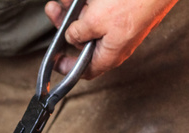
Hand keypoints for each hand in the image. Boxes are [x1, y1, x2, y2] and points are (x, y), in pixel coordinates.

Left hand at [45, 0, 178, 78]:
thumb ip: (78, 33)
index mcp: (109, 54)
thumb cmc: (134, 3)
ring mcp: (120, 27)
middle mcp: (115, 44)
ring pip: (90, 23)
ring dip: (73, 12)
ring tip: (63, 2)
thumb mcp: (94, 21)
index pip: (85, 70)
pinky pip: (100, 11)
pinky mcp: (123, 11)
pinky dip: (87, 4)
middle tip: (54, 13)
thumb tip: (71, 37)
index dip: (67, 67)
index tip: (55, 61)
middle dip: (65, 27)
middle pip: (83, 42)